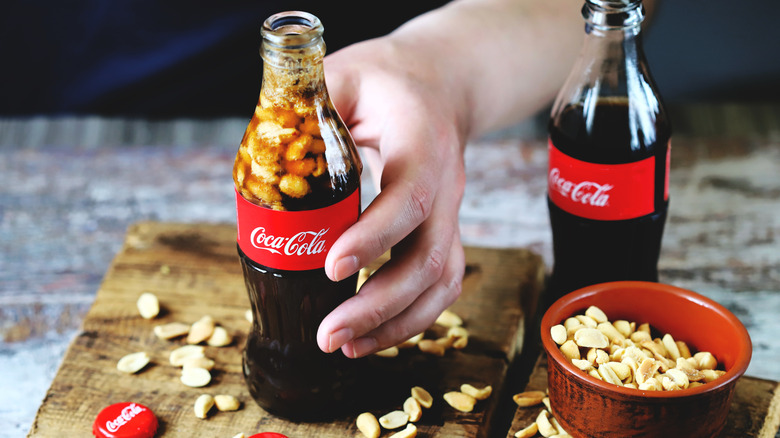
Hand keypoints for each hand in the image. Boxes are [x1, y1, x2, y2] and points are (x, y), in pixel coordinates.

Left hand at [317, 37, 467, 357]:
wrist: (440, 85)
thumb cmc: (387, 80)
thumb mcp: (343, 73)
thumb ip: (305, 104)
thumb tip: (262, 151)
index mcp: (422, 141)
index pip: (408, 196)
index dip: (375, 236)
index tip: (331, 266)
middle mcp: (446, 184)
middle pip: (430, 257)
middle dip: (380, 303)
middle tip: (328, 334)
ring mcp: (450, 212)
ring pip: (441, 282)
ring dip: (396, 323)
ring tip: (345, 345)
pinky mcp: (443, 232)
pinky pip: (439, 286)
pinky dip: (409, 319)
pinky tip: (369, 335)